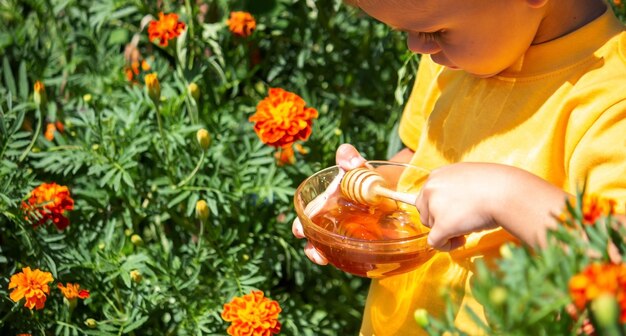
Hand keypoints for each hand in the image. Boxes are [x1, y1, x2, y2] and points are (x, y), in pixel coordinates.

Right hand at [292, 144, 366, 264]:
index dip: (300, 225)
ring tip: (326, 260)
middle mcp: (330, 221)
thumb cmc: (364, 177)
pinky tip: (356, 263)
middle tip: (314, 252)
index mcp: (324, 204)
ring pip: (329, 249)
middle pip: (314, 237)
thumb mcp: (358, 167)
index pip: (307, 217)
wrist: (386, 190)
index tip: (299, 231)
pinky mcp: (360, 243)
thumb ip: (351, 159)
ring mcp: (344, 233)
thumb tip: (349, 159)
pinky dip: (348, 259)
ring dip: (324, 255)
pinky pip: (350, 254)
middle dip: (311, 246)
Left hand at [416, 162, 567, 249]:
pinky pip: (434, 243)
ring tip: (467, 226)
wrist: (506, 192)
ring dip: (446, 231)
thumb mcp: (467, 178)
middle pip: (424, 213)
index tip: (454, 212)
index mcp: (436, 175)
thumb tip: (447, 207)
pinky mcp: (442, 225)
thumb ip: (452, 188)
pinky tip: (462, 240)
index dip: (438, 208)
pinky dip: (446, 246)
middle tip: (461, 221)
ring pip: (430, 228)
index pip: (425, 197)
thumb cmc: (495, 185)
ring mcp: (434, 206)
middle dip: (439, 220)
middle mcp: (430, 188)